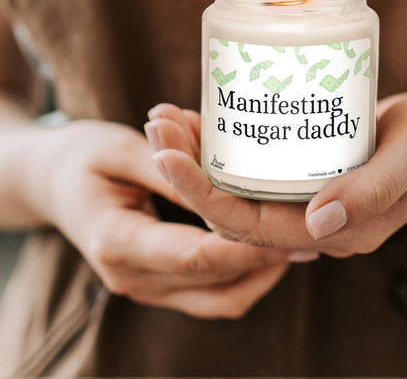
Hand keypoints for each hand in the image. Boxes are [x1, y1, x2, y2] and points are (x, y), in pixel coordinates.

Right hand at [25, 119, 309, 317]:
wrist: (52, 182)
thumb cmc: (82, 157)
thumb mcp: (121, 150)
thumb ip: (168, 169)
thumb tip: (219, 182)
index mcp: (118, 242)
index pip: (197, 255)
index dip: (248, 245)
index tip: (291, 229)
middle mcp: (132, 277)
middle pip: (216, 282)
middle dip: (267, 259)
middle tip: (310, 234)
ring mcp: (144, 286)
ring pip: (219, 299)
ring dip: (261, 275)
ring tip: (299, 243)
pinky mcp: (158, 283)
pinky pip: (211, 295)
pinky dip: (243, 277)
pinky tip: (269, 249)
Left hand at [147, 81, 406, 256]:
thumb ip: (376, 188)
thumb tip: (319, 225)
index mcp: (346, 231)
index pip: (258, 228)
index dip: (205, 197)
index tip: (167, 154)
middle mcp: (321, 224)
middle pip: (238, 210)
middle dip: (188, 173)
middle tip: (157, 124)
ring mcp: (315, 201)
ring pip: (242, 191)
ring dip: (200, 159)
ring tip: (166, 117)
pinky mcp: (313, 175)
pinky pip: (260, 171)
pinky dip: (227, 147)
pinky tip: (205, 117)